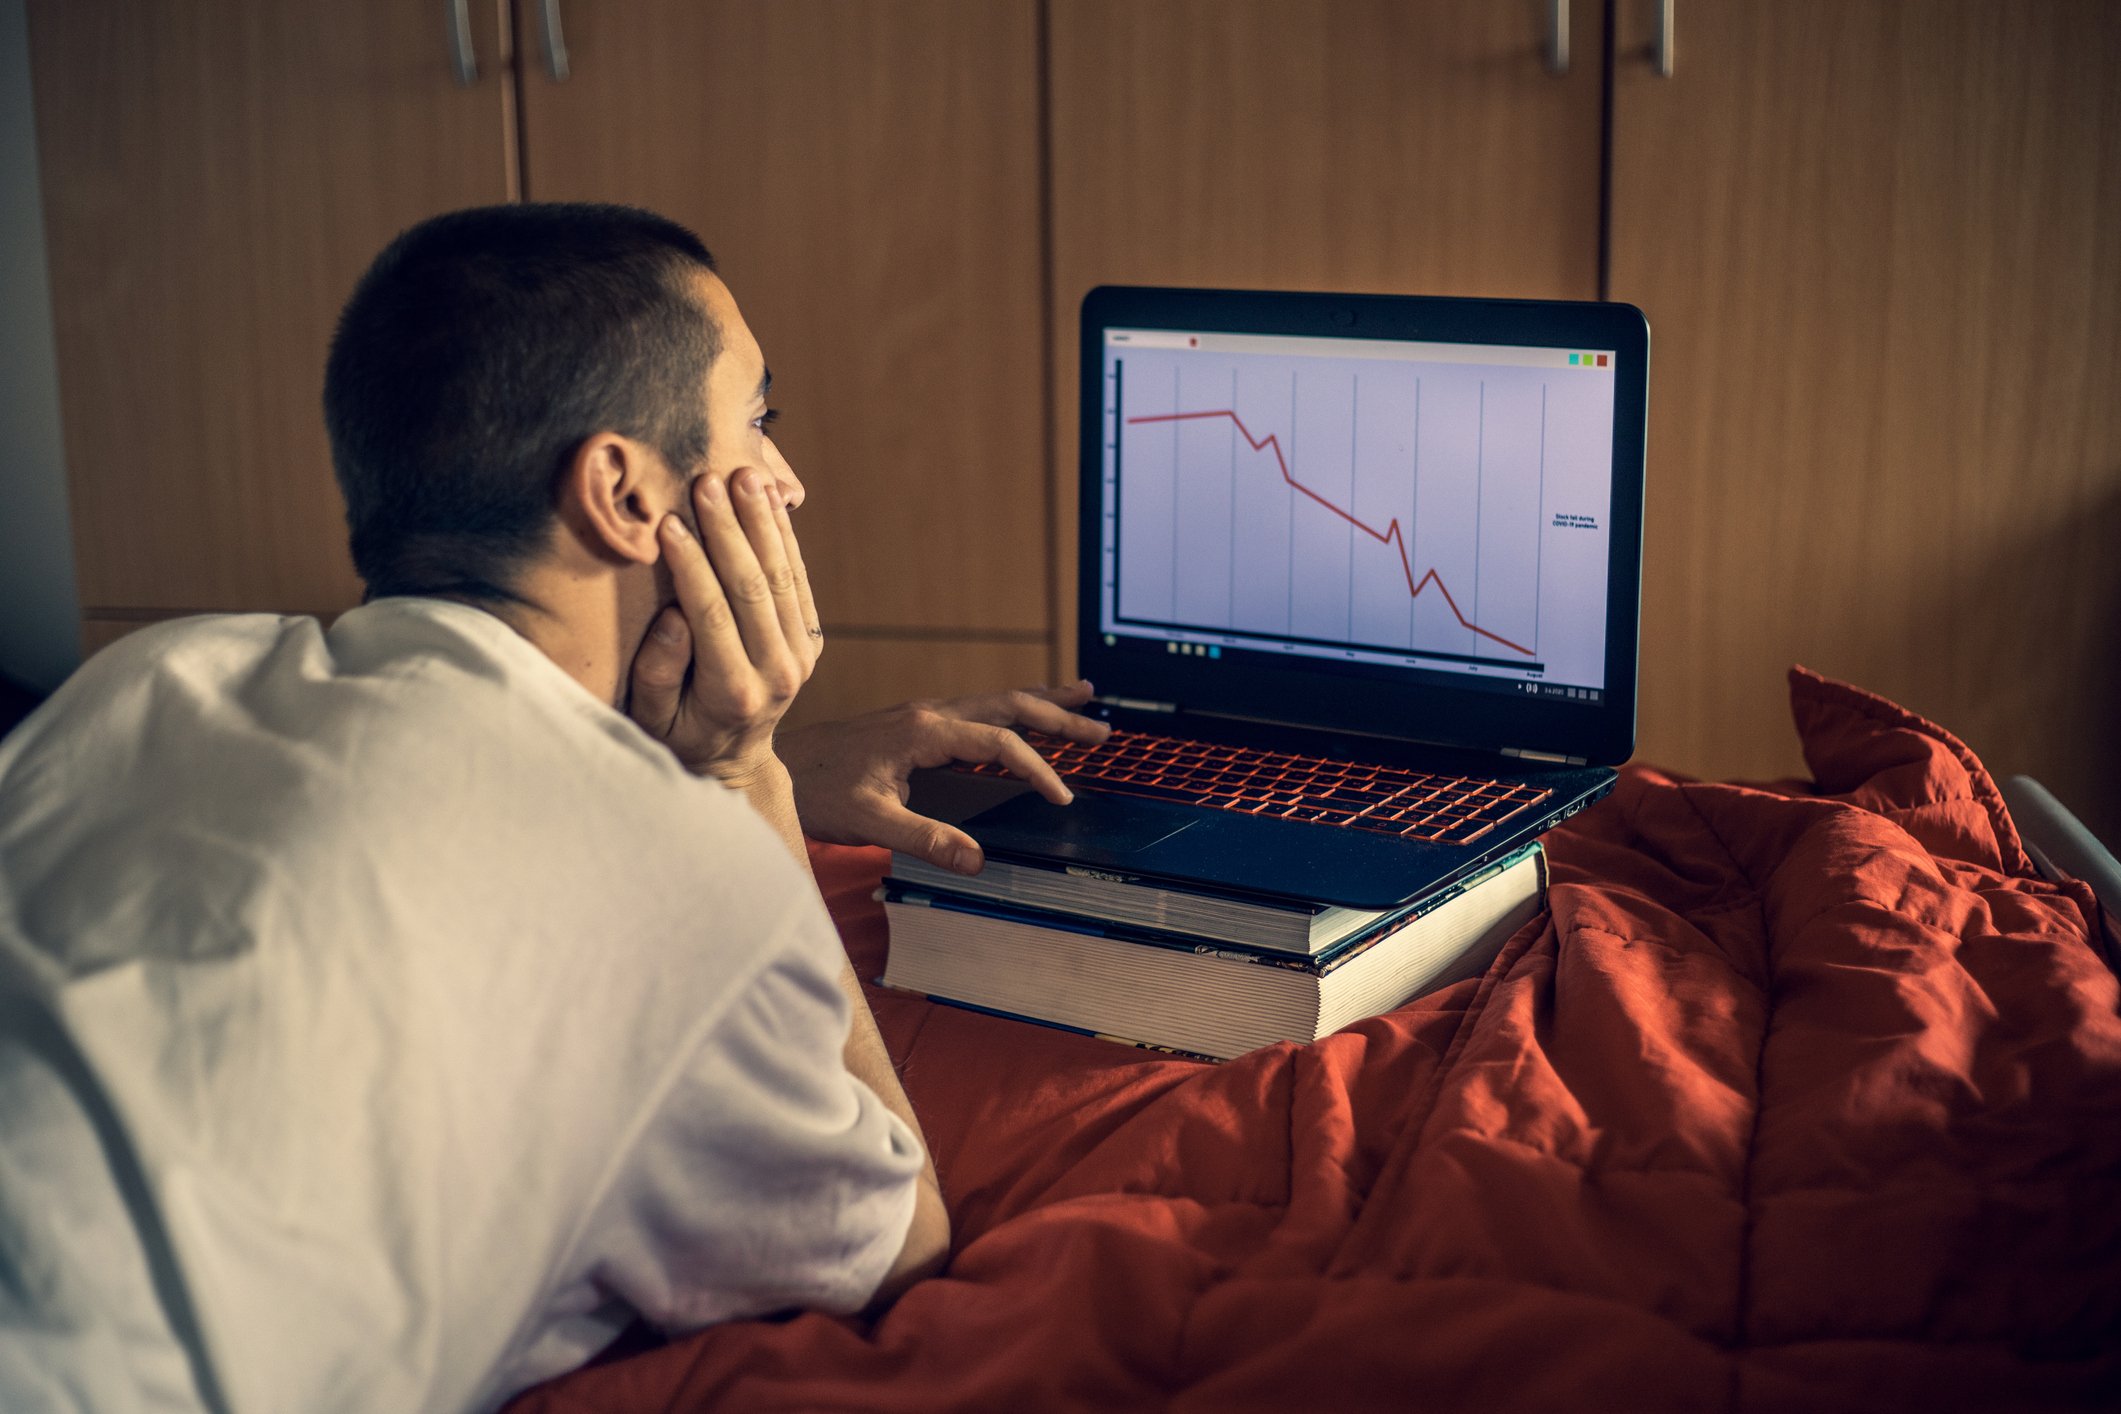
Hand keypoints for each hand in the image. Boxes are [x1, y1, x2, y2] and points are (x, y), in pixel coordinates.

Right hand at [628, 467, 821, 783]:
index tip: (668, 523)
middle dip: (729, 530)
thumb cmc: (678, 735)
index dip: (691, 567)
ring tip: (745, 475)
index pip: (712, 616)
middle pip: (753, 588)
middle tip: (706, 481)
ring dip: (763, 521)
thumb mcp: (652, 720)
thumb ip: (658, 674)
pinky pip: (798, 579)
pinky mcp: (811, 638)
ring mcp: (802, 655)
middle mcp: (778, 673)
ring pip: (783, 576)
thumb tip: (673, 616)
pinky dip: (786, 536)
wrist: (735, 758)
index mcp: (734, 693)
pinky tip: (771, 497)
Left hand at [776, 681, 1112, 873]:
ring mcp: (920, 715)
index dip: (1038, 769)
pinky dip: (1008, 711)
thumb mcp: (868, 820)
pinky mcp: (911, 725)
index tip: (1063, 798)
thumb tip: (979, 860)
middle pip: (1008, 705)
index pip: (1000, 742)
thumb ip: (924, 838)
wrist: (771, 764)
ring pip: (993, 700)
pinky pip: (974, 711)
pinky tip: (1018, 717)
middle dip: (1058, 715)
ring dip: (1039, 703)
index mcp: (923, 730)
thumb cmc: (813, 789)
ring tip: (1081, 698)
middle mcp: (927, 714)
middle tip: (1102, 729)